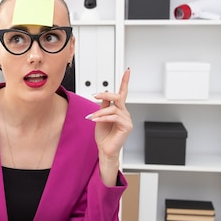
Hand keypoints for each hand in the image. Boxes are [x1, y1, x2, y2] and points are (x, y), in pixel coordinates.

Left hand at [87, 68, 132, 185]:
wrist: (104, 150)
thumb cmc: (103, 136)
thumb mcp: (100, 117)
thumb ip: (103, 106)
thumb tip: (104, 95)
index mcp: (119, 110)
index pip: (123, 93)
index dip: (125, 81)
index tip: (127, 71)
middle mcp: (124, 113)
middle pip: (118, 97)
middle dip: (106, 95)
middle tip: (95, 96)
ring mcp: (127, 120)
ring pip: (113, 108)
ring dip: (100, 112)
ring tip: (92, 118)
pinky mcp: (126, 126)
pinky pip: (114, 117)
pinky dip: (104, 118)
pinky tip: (97, 121)